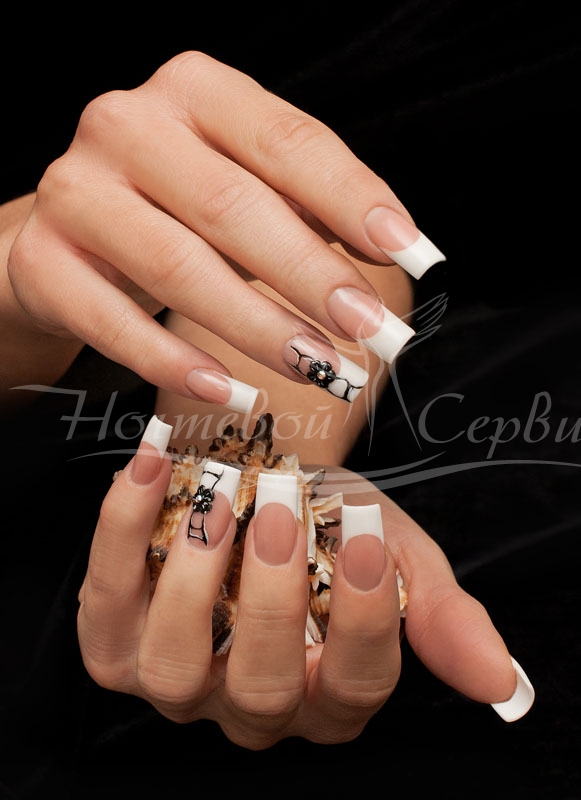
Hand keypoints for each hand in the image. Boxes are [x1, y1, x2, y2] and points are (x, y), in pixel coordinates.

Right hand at [7, 52, 442, 411]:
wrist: (70, 235)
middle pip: (234, 206)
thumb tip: (391, 252)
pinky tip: (230, 391)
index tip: (412, 251)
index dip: (353, 198)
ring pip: (178, 267)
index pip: (287, 140)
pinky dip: (176, 362)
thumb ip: (306, 209)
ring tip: (318, 368)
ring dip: (257, 326)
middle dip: (312, 275)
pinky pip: (113, 321)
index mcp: (194, 92)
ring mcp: (77, 193)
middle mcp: (128, 126)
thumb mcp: (244, 190)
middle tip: (370, 329)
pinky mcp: (43, 261)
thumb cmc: (176, 210)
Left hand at [77, 417, 532, 748]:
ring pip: (172, 670)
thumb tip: (503, 683)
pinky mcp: (116, 643)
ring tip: (221, 499)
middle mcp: (255, 704)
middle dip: (273, 597)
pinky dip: (120, 531)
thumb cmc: (334, 522)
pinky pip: (106, 603)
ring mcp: (178, 682)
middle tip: (285, 509)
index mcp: (335, 689)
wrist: (267, 481)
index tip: (364, 534)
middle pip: (263, 687)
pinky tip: (149, 467)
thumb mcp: (394, 554)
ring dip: (194, 578)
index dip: (363, 615)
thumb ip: (439, 614)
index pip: (358, 682)